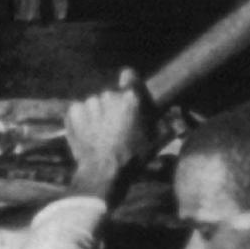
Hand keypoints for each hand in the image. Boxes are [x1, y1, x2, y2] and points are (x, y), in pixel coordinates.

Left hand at [65, 70, 156, 200]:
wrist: (103, 172)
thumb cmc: (132, 158)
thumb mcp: (155, 142)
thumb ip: (165, 127)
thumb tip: (174, 122)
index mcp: (131, 98)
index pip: (128, 76)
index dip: (127, 81)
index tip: (125, 84)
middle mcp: (110, 95)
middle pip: (109, 94)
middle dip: (111, 106)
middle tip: (113, 127)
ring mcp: (90, 103)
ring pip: (93, 103)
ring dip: (95, 113)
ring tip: (99, 134)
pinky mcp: (74, 112)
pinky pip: (77, 110)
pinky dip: (80, 119)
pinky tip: (86, 134)